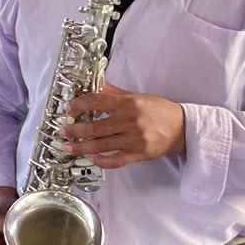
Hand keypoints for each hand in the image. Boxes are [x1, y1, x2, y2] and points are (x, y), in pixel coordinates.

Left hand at [62, 83, 185, 167]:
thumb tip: (94, 83)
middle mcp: (129, 121)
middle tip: (63, 131)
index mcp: (128, 104)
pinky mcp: (138, 154)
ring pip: (100, 145)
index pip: (96, 102)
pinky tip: (90, 158)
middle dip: (74, 130)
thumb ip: (114, 92)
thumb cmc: (159, 111)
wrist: (182, 128)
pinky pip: (115, 160)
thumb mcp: (136, 96)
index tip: (69, 109)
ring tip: (67, 147)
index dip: (78, 106)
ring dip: (80, 147)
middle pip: (94, 127)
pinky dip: (100, 161)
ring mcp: (134, 139)